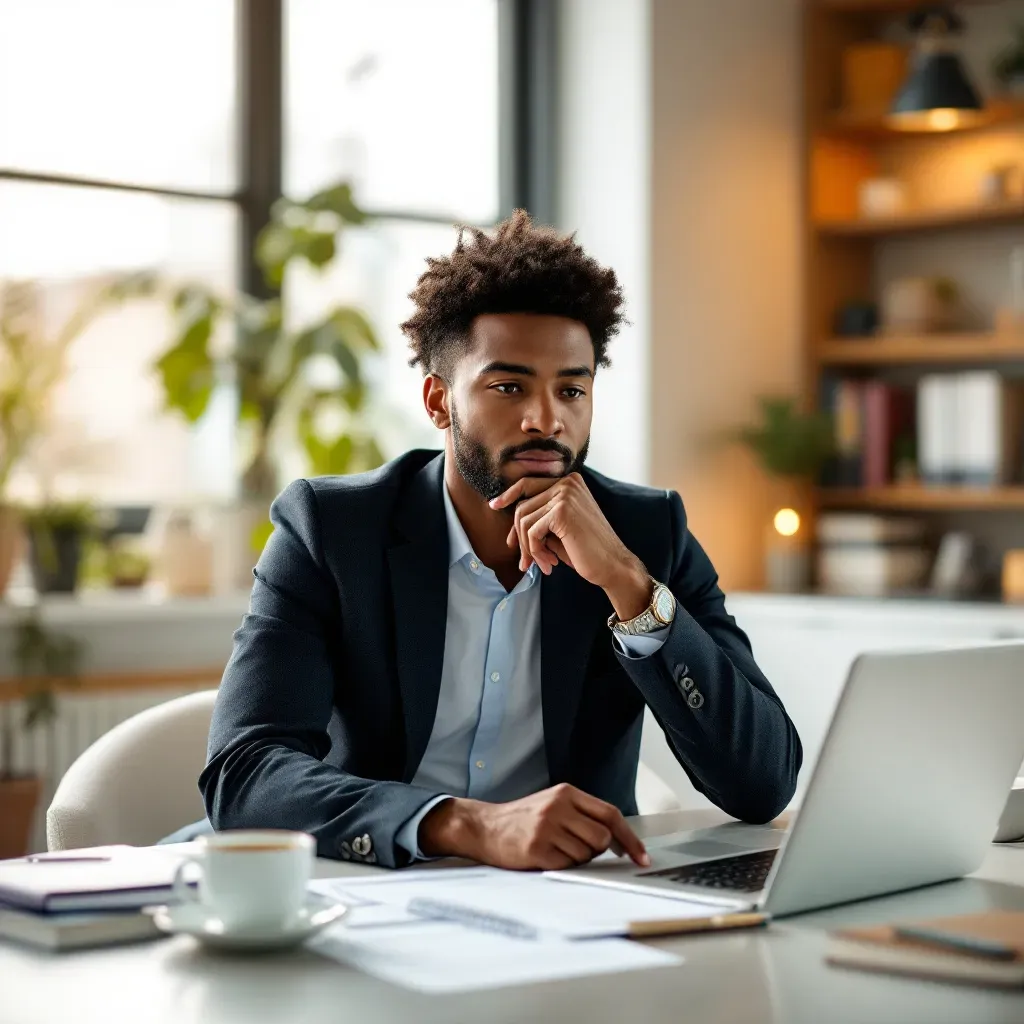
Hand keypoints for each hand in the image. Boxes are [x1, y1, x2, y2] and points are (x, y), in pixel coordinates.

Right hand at [418, 784, 649, 869]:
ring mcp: (547, 827)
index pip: (610, 814)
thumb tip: (618, 841)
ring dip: (577, 859)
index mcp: (567, 793)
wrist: (485, 827)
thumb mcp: (554, 804)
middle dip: (596, 850)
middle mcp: (558, 806)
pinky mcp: (537, 849)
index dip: (629, 838)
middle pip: (601, 838)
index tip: (642, 856)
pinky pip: (567, 866)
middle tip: (576, 847)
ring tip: (556, 848)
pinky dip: (561, 865)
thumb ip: (583, 815)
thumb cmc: (524, 818)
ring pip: (586, 855)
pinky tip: (545, 856)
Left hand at [489, 473, 650, 619]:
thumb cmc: (587, 551)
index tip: (494, 506)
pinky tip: (549, 563)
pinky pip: (531, 531)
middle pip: (522, 505)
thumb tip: (510, 519)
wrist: (613, 566)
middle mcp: (567, 483)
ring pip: (524, 520)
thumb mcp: (559, 529)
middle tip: (524, 561)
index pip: (528, 484)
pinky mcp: (562, 511)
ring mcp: (565, 495)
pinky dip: (535, 551)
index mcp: (570, 482)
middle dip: (518, 535)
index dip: (509, 495)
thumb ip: (540, 517)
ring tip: (542, 564)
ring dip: (528, 548)